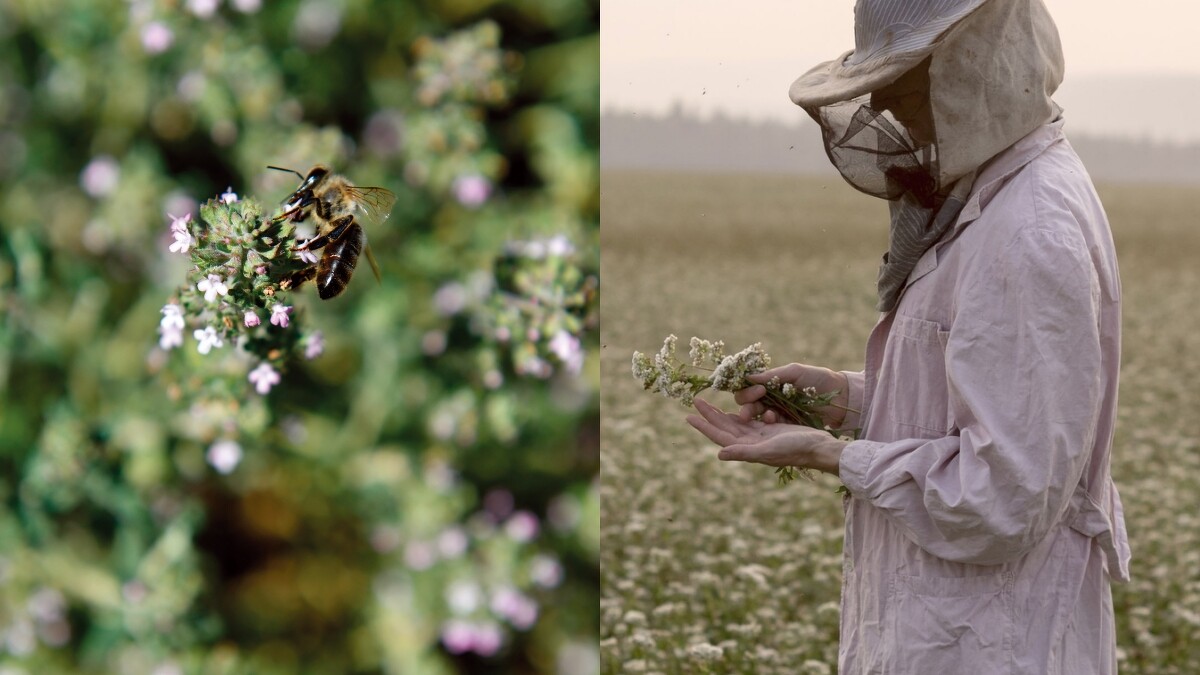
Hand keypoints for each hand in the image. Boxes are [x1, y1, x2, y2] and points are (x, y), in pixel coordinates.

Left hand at [687, 398, 845, 475]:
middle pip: (724, 427)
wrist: (818, 448)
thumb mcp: (768, 450)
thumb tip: (719, 454)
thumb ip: (743, 452)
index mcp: (747, 448)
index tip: (688, 415)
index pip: (720, 435)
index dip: (704, 426)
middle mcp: (751, 443)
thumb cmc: (795, 450)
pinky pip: (751, 420)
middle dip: (710, 414)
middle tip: (696, 400)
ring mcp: (761, 436)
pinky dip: (741, 412)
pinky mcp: (771, 430)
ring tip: (709, 403)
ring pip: (736, 423)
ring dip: (722, 413)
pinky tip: (736, 406)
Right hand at [734, 363, 849, 426]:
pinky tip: (774, 419)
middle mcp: (771, 398)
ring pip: (758, 416)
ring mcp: (779, 412)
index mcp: (771, 384)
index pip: (750, 388)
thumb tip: (748, 377)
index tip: (759, 390)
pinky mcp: (787, 425)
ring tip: (767, 415)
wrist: (841, 397)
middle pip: (749, 404)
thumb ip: (772, 375)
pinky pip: (772, 426)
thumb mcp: (795, 372)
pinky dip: (770, 423)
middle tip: (749, 410)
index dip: (748, 391)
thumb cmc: (819, 379)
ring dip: (756, 416)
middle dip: (747, 407)